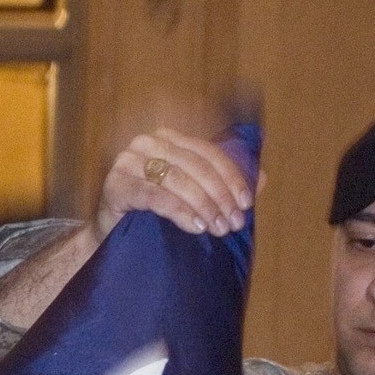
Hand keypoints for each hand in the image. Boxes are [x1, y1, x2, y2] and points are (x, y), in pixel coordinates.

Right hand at [91, 128, 255, 244]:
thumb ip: (223, 184)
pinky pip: (154, 196)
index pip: (208, 152)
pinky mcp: (116, 185)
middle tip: (233, 222)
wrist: (111, 235)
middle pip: (195, 166)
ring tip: (217, 228)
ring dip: (203, 205)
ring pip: (177, 180)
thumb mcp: (193, 196)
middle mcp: (146, 143)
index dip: (231, 177)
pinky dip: (178, 211)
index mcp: (168, 139)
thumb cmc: (153, 214)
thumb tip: (263, 178)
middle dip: (219, 195)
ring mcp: (127, 162)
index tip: (246, 203)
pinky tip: (195, 227)